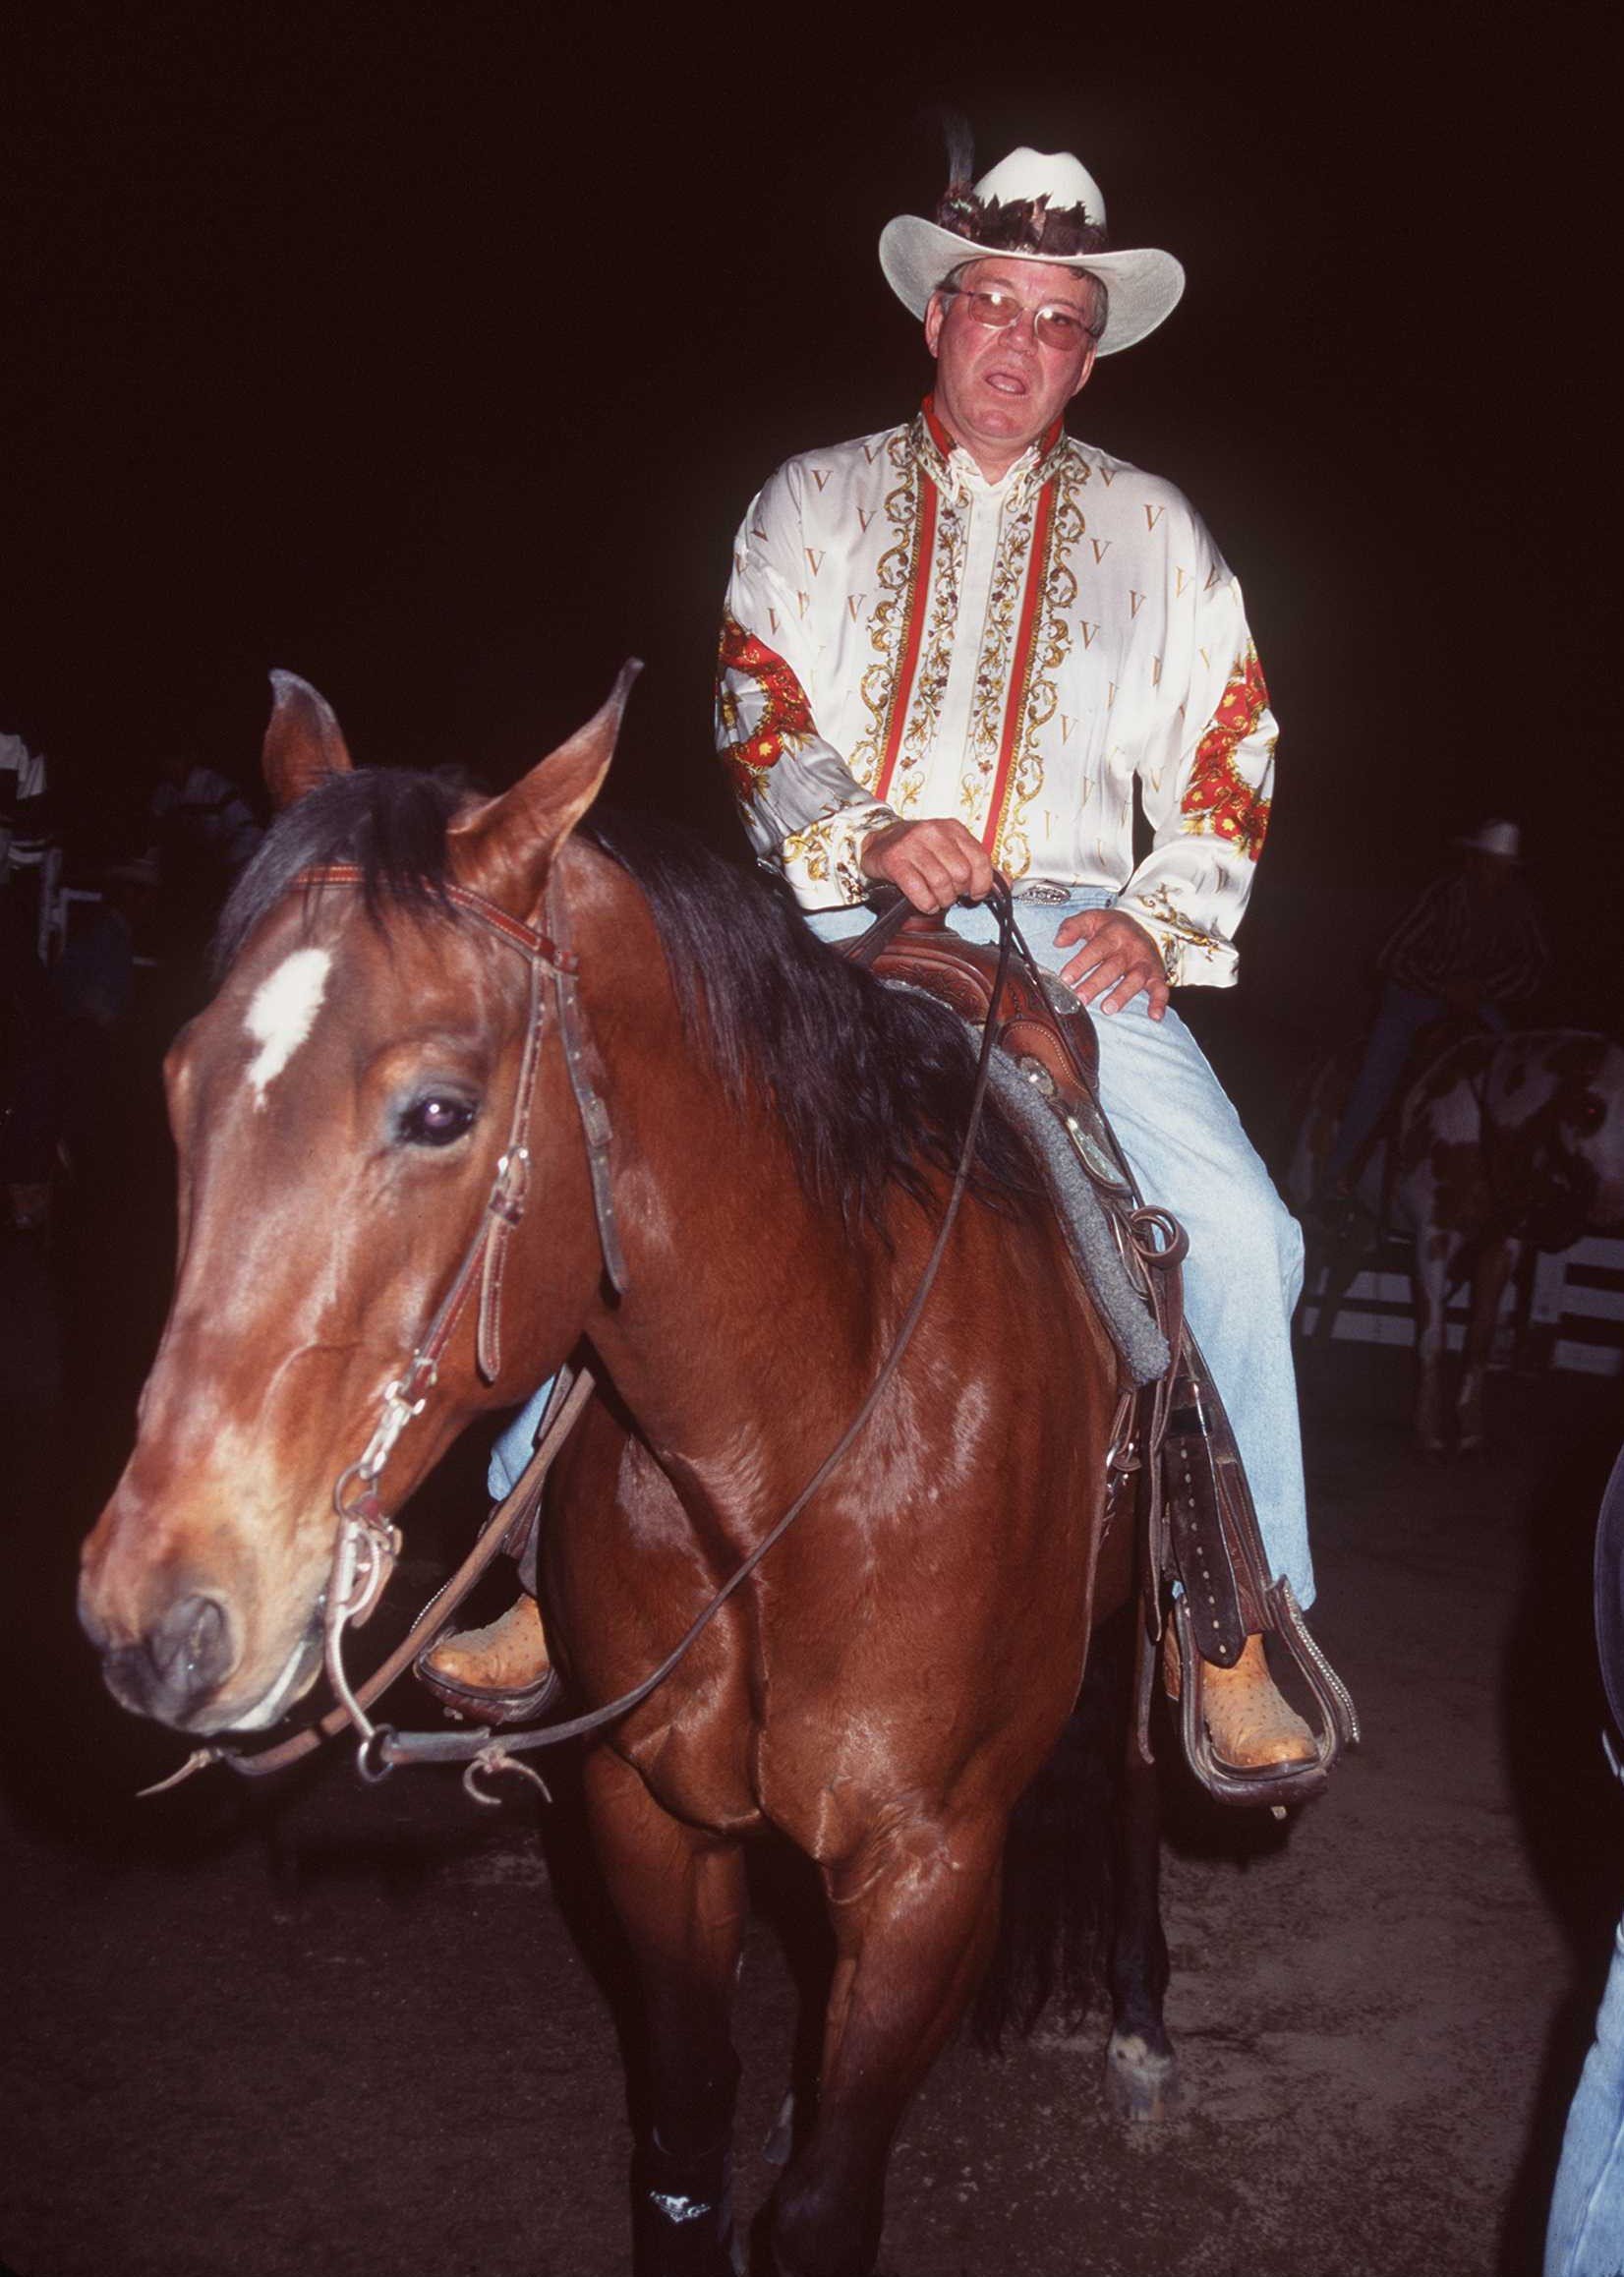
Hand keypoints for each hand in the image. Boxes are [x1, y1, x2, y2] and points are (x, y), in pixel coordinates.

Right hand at [860, 817, 996, 913]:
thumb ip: (979, 866)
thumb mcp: (951, 850)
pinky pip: (918, 890)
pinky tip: (925, 902)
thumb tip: (1006, 883)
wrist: (878, 842)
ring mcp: (912, 844)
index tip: (976, 893)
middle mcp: (933, 831)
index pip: (979, 859)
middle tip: (951, 894)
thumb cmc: (919, 850)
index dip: (982, 883)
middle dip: (959, 892)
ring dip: (942, 900)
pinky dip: (926, 903)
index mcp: (952, 828)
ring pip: (941, 883)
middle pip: (961, 874)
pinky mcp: (894, 860)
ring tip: (937, 899)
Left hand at [1053, 907, 1169, 1019]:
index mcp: (1113, 933)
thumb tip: (1058, 942)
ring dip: (1122, 994)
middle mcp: (1131, 948)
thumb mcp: (1091, 919)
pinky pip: (1161, 989)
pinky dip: (1159, 1002)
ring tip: (1107, 1009)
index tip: (1065, 978)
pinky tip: (1154, 1016)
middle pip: (1113, 967)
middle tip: (1080, 998)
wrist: (1141, 925)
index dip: (1081, 963)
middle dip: (1096, 983)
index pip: (1096, 948)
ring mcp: (1144, 962)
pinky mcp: (1156, 974)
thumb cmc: (1109, 927)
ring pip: (1135, 979)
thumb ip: (1072, 927)